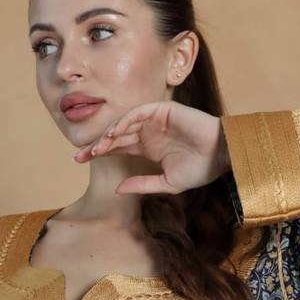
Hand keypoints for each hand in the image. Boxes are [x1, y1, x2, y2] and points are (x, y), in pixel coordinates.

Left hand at [72, 101, 231, 196]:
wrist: (221, 156)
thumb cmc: (200, 170)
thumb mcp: (167, 183)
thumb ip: (142, 185)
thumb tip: (118, 189)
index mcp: (148, 149)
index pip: (118, 149)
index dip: (99, 153)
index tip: (79, 161)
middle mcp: (148, 133)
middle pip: (115, 136)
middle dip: (97, 145)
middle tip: (78, 155)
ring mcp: (154, 120)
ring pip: (123, 124)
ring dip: (108, 135)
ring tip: (97, 148)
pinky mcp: (162, 110)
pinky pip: (138, 113)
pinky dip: (124, 122)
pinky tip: (114, 134)